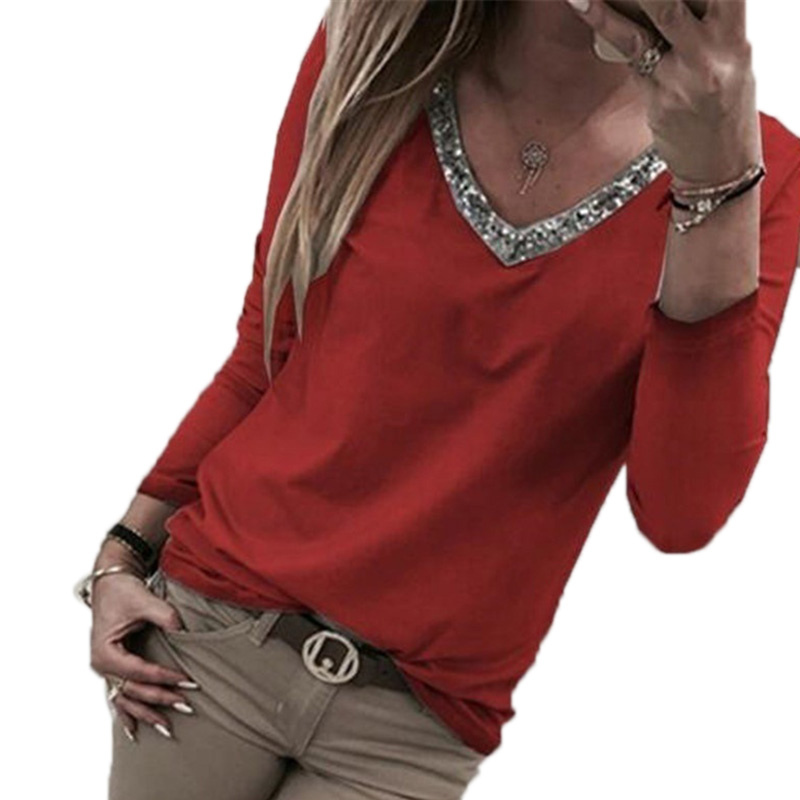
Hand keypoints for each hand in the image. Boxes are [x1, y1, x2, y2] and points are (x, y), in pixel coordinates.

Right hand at [89, 566, 197, 740]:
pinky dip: (127, 715)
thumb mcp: (144, 601)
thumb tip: (183, 631)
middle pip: (133, 691)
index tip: (187, 680)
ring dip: (147, 714)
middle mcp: (102, 666)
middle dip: (160, 699)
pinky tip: (135, 733)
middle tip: (187, 706)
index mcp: (105, 652)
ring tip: (168, 729)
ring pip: (126, 700)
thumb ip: (164, 616)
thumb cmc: (123, 591)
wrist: (109, 584)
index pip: (138, 672)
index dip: (163, 677)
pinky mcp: (113, 669)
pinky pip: (119, 697)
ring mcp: (106, 670)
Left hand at [565, 0, 760, 185]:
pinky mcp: (659, 99)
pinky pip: (629, 58)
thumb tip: (657, 2)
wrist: (721, 164)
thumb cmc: (724, 107)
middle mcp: (713, 54)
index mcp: (736, 37)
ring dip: (607, 9)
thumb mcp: (730, 59)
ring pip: (642, 29)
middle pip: (671, 2)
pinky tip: (588, 8)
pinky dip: (607, 29)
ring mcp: (683, 78)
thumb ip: (706, 26)